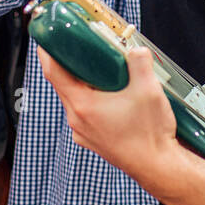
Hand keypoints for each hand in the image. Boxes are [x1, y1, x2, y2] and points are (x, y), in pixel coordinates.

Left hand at [37, 45, 183, 198]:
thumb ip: (140, 62)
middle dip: (69, 64)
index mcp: (83, 105)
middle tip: (79, 46)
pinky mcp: (93, 139)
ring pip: (75, 99)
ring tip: (100, 70)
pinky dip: (92, 100)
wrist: (158, 167)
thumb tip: (136, 49)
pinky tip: (110, 95)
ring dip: (83, 83)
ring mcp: (83, 132)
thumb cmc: (150, 134)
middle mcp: (77, 120)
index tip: (47, 37)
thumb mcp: (149, 89)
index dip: (48, 51)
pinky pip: (85, 113)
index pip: (54, 72)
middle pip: (63, 84)